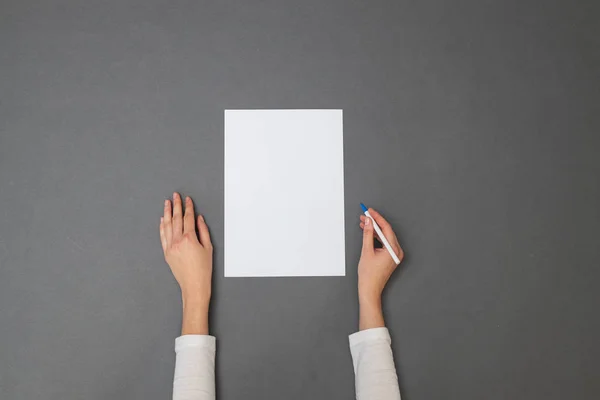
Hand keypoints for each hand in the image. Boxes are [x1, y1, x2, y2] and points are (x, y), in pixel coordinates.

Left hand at [160, 192, 212, 333]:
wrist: (194, 285)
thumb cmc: (204, 268)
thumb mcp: (208, 248)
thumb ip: (203, 231)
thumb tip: (199, 219)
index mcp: (190, 239)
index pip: (188, 218)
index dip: (188, 207)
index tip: (188, 199)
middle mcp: (178, 241)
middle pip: (176, 219)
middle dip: (176, 205)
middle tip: (175, 195)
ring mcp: (170, 247)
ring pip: (167, 225)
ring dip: (167, 212)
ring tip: (167, 203)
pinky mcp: (166, 253)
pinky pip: (162, 236)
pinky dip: (162, 226)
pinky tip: (163, 219)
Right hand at [357, 208, 403, 329]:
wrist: (370, 289)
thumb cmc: (369, 275)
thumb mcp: (366, 251)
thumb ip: (367, 234)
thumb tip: (368, 222)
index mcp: (394, 250)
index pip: (386, 228)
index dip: (377, 218)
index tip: (369, 211)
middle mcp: (397, 251)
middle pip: (386, 231)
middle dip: (374, 223)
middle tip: (364, 215)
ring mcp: (394, 254)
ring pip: (384, 236)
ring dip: (374, 229)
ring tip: (363, 223)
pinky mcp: (390, 256)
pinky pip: (384, 242)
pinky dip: (376, 237)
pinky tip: (368, 232)